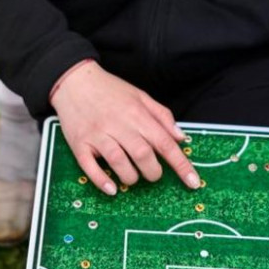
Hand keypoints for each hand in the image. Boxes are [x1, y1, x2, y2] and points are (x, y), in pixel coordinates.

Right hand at [49, 61, 201, 194]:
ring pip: (119, 162)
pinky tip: (112, 188)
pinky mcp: (79, 143)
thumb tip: (180, 137)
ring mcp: (97, 134)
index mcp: (136, 113)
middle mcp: (118, 124)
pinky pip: (90, 167)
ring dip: (131, 177)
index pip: (164, 142)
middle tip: (153, 173)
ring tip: (134, 177)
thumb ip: (161, 115)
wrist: (74, 80)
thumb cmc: (109, 90)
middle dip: (154, 172)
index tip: (193, 182)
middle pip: (142, 155)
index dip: (181, 164)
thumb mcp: (140, 95)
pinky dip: (102, 181)